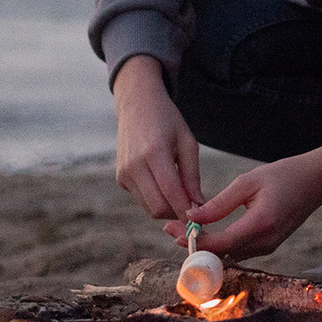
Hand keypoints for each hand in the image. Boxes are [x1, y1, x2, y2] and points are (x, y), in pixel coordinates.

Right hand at [112, 55, 203, 222]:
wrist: (136, 105)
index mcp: (154, 152)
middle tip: (192, 206)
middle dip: (176, 212)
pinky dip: (155, 198)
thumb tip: (198, 205)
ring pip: (148, 208)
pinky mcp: (120, 178)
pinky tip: (162, 181)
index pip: (171, 192)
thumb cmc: (167, 121)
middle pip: (157, 207)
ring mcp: (124, 173)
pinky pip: (141, 199)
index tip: (201, 217)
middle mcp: (134, 165)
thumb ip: (192, 175)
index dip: (186, 210)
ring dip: (166, 207)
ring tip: (179, 192)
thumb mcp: (187, 142)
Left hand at [180, 131, 321, 258]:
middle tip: (169, 230)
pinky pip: (238, 251)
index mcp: (261, 224)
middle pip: (221, 255)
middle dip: (194, 245)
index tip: (173, 231)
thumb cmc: (284, 175)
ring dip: (205, 247)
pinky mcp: (268, 246)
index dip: (194, 241)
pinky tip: (205, 232)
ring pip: (228, 256)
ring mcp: (268, 248)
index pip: (220, 243)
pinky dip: (219, 245)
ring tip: (182, 229)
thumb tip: (192, 216)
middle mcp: (265, 242)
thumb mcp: (248, 182)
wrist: (316, 182)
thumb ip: (220, 203)